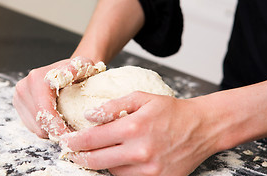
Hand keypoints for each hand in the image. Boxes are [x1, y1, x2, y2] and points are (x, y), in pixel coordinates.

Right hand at [13, 57, 97, 138]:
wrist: (67, 69)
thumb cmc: (78, 70)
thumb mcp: (82, 66)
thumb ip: (75, 69)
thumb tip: (66, 73)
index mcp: (36, 79)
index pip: (44, 112)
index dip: (59, 126)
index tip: (72, 133)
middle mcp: (23, 88)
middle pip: (38, 123)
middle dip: (57, 130)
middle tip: (73, 131)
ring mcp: (18, 98)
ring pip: (35, 128)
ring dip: (52, 130)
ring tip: (67, 125)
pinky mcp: (19, 106)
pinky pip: (32, 127)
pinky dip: (46, 128)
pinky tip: (58, 121)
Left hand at [59, 92, 221, 175]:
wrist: (201, 128)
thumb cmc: (171, 111)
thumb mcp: (143, 98)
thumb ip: (113, 105)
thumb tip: (89, 116)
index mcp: (134, 127)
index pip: (92, 139)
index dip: (74, 142)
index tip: (65, 142)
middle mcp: (140, 151)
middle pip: (96, 160)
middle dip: (79, 157)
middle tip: (71, 153)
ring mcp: (149, 170)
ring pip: (111, 172)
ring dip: (102, 163)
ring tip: (100, 152)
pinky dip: (119, 171)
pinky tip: (121, 160)